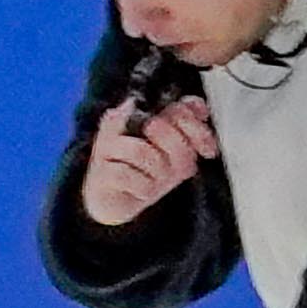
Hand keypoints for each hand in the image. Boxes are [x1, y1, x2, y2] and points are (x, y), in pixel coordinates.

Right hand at [76, 72, 218, 229]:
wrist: (112, 200)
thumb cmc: (142, 172)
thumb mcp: (174, 154)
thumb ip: (189, 131)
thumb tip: (200, 110)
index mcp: (145, 113)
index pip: (177, 107)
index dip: (196, 128)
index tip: (207, 150)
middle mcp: (122, 122)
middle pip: (158, 125)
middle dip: (176, 153)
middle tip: (172, 166)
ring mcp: (106, 146)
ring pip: (143, 152)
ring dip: (158, 174)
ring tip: (154, 180)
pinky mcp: (99, 171)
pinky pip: (128, 176)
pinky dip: (142, 188)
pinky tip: (141, 190)